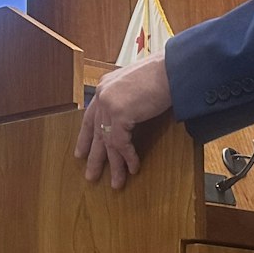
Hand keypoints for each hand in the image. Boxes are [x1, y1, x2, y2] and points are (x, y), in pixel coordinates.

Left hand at [75, 55, 173, 189]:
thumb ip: (127, 101)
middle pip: (96, 133)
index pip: (90, 117)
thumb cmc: (162, 76)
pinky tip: (133, 169)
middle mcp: (103, 95)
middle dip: (95, 157)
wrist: (173, 69)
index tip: (81, 153)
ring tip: (115, 183)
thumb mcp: (138, 87)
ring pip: (108, 143)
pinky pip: (121, 144)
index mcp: (105, 87)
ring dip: (114, 165)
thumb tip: (128, 121)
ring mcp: (109, 104)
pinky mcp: (119, 114)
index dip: (85, 137)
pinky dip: (128, 158)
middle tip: (91, 175)